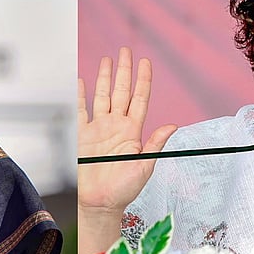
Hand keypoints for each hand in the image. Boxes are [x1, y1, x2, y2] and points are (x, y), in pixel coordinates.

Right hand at [77, 47, 176, 253]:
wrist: (101, 202)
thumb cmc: (124, 189)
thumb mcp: (145, 166)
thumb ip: (156, 144)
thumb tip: (172, 126)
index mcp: (133, 132)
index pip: (139, 99)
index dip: (142, 80)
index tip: (146, 62)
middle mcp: (117, 126)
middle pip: (121, 92)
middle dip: (124, 71)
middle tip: (125, 51)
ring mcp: (100, 129)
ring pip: (103, 97)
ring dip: (105, 78)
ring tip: (107, 60)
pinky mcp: (83, 136)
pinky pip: (81, 111)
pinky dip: (80, 96)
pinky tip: (81, 81)